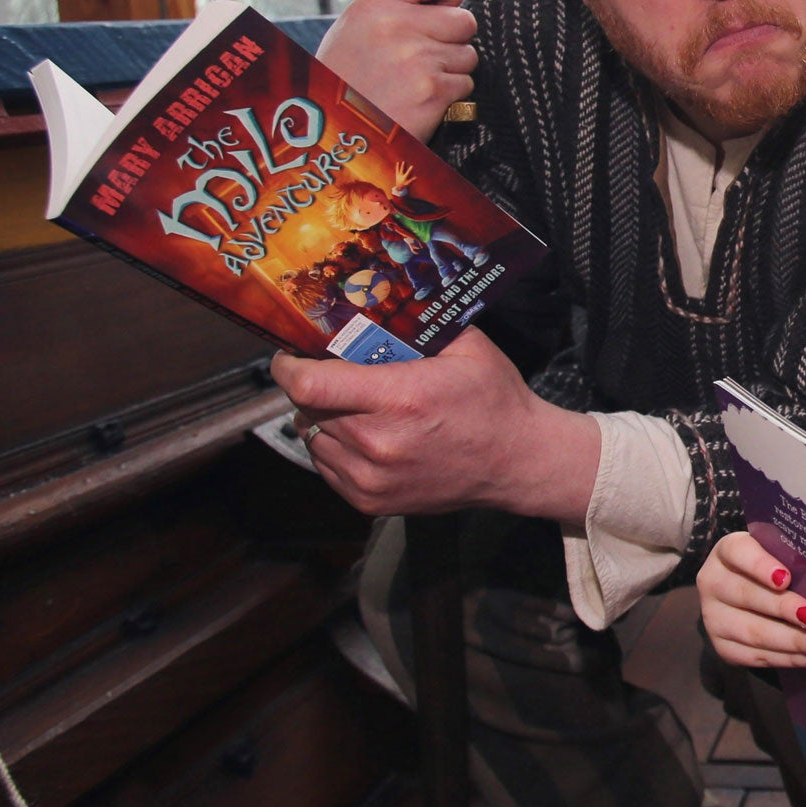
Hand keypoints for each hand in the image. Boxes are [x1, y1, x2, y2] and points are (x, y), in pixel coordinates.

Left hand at [274, 328, 598, 520]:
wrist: (517, 463)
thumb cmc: (493, 400)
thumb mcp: (466, 348)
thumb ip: (414, 327)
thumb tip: (369, 304)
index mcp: (398, 398)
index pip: (308, 385)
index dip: (288, 367)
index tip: (290, 356)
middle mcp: (377, 443)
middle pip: (309, 408)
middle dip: (316, 388)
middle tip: (338, 376)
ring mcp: (371, 478)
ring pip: (313, 438)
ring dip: (325, 419)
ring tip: (358, 409)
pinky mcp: (369, 502)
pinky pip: (326, 466)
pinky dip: (336, 448)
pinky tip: (367, 437)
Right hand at [316, 0, 476, 140]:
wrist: (333, 130)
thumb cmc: (343, 82)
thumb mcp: (354, 31)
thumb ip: (393, 11)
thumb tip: (442, 3)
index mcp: (375, 6)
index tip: (447, 4)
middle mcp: (397, 27)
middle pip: (463, 20)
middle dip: (455, 39)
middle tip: (430, 55)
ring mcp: (417, 60)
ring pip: (467, 55)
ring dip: (452, 70)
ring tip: (417, 82)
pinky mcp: (432, 92)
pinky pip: (464, 85)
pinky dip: (450, 96)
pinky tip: (421, 101)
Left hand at [391, 160, 415, 194]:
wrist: (398, 186)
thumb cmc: (404, 184)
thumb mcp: (408, 183)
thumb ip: (412, 179)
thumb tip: (416, 177)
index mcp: (404, 177)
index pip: (408, 173)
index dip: (410, 169)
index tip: (412, 166)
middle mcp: (401, 176)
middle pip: (402, 170)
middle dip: (403, 166)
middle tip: (404, 162)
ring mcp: (398, 175)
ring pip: (398, 169)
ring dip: (399, 165)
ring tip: (399, 162)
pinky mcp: (396, 174)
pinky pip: (397, 169)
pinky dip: (397, 166)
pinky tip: (397, 163)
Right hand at [697, 531, 805, 668]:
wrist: (751, 594)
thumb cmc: (776, 567)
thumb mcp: (781, 554)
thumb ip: (795, 559)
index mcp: (727, 551)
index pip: (739, 552)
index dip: (761, 566)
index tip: (786, 579)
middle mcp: (714, 582)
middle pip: (746, 595)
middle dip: (783, 608)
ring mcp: (714, 618)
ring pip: (752, 632)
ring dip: (791, 640)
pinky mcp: (723, 647)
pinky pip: (755, 656)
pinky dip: (787, 658)